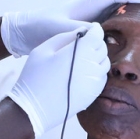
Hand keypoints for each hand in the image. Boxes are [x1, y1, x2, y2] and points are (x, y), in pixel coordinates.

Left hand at [0, 0, 139, 56]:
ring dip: (136, 8)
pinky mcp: (86, 28)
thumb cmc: (38, 29)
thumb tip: (96, 31)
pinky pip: (111, 21)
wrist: (22, 33)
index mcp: (86, 5)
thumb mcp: (57, 28)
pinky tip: (134, 30)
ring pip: (118, 8)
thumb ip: (76, 30)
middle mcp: (90, 9)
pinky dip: (125, 22)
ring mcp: (89, 17)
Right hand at [7, 23, 109, 137]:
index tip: (88, 30)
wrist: (34, 108)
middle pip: (103, 48)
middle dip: (95, 43)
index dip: (93, 30)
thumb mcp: (44, 49)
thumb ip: (65, 37)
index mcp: (81, 51)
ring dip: (96, 58)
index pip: (98, 34)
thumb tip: (80, 32)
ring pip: (104, 63)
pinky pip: (102, 77)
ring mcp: (95, 81)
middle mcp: (93, 65)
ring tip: (81, 59)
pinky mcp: (94, 94)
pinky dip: (96, 72)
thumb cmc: (35, 76)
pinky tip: (82, 73)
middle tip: (81, 45)